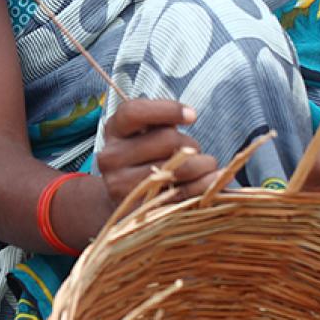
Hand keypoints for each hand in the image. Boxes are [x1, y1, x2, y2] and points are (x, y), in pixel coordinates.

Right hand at [95, 99, 221, 204]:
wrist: (123, 199)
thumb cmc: (143, 158)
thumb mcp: (145, 134)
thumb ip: (161, 122)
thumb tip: (189, 115)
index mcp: (114, 130)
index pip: (134, 112)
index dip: (167, 110)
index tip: (193, 116)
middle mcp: (111, 157)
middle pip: (166, 139)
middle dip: (191, 144)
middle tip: (195, 151)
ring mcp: (120, 185)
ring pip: (178, 168)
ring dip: (203, 165)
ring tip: (206, 166)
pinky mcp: (138, 209)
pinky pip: (182, 194)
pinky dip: (203, 186)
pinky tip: (209, 181)